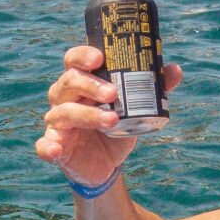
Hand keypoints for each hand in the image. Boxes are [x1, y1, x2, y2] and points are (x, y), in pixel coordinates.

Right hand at [33, 45, 184, 190]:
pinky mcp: (55, 146)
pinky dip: (47, 146)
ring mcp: (57, 123)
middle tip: (113, 93)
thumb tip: (175, 69)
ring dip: (88, 115)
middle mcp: (64, 98)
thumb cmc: (116, 127)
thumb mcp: (135, 108)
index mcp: (80, 83)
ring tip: (113, 120)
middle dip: (90, 85)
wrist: (106, 164)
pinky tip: (56, 149)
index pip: (74, 61)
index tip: (100, 57)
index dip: (82, 55)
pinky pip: (44, 145)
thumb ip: (152, 90)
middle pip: (68, 82)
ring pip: (64, 112)